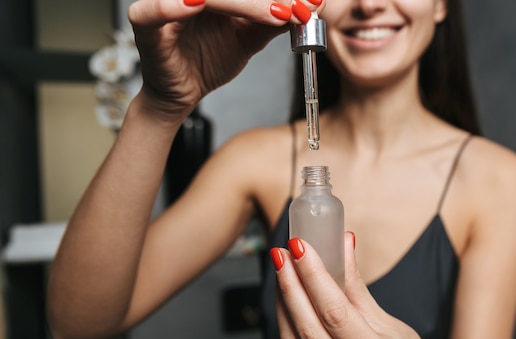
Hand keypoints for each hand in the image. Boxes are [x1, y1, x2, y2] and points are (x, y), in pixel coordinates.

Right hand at [128, 0, 318, 120]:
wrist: (182, 94)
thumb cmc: (206, 61)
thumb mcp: (248, 40)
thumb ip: (270, 23)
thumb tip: (304, 8)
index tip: (310, 2)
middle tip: (299, 8)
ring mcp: (165, 4)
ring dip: (244, 3)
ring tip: (275, 14)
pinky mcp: (146, 23)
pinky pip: (155, 11)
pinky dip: (172, 7)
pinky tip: (196, 5)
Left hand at [271, 233, 428, 338]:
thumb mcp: (385, 315)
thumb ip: (355, 282)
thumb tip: (341, 241)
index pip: (336, 314)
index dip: (313, 277)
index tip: (299, 247)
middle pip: (309, 329)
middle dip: (290, 285)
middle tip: (281, 253)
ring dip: (283, 301)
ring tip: (280, 268)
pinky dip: (286, 320)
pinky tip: (286, 294)